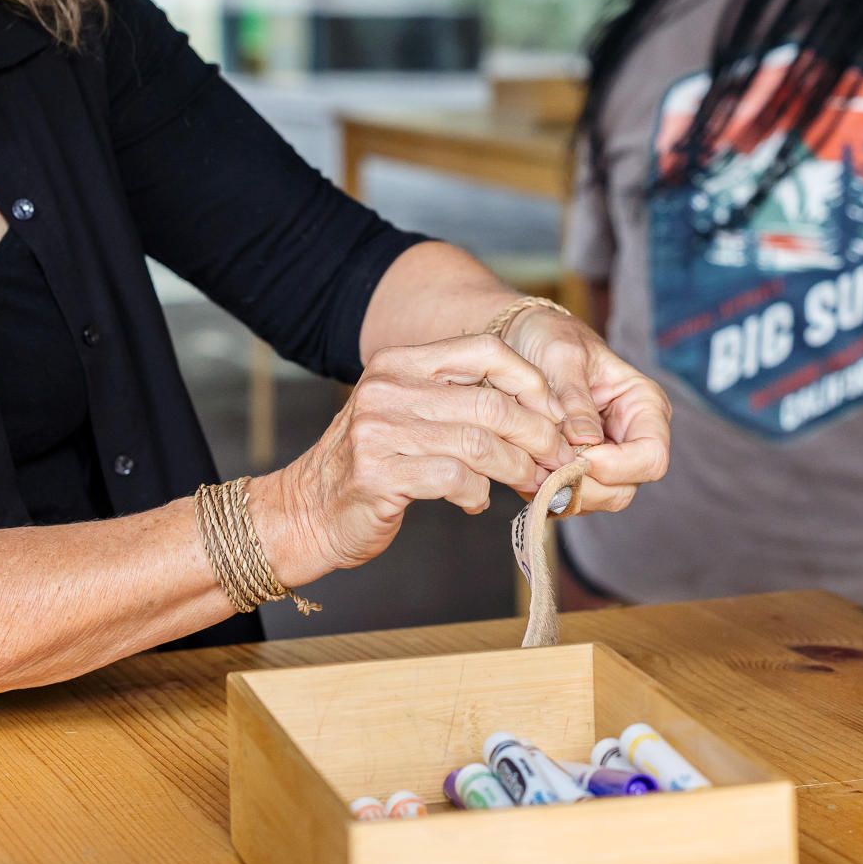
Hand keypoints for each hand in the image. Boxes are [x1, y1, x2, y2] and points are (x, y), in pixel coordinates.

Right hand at [253, 335, 572, 578]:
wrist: (304, 513)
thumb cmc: (371, 466)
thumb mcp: (408, 415)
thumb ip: (458, 403)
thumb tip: (541, 411)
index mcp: (399, 363)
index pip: (484, 350)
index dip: (530, 381)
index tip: (555, 414)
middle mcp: (387, 388)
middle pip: (490, 403)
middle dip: (537, 434)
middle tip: (558, 458)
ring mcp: (379, 431)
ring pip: (480, 443)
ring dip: (517, 469)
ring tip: (529, 483)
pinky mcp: (379, 475)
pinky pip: (456, 479)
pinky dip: (478, 494)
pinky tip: (475, 502)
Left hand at [500, 304, 671, 512]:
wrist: (523, 337)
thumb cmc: (550, 337)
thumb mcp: (562, 356)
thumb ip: (575, 399)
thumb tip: (586, 440)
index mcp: (644, 406)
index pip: (652, 458)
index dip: (616, 466)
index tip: (577, 453)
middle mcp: (631, 438)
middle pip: (624, 489)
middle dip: (585, 484)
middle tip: (546, 464)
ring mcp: (606, 459)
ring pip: (596, 501)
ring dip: (563, 490)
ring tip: (533, 461)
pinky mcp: (578, 471)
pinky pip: (569, 499)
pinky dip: (547, 492)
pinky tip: (527, 466)